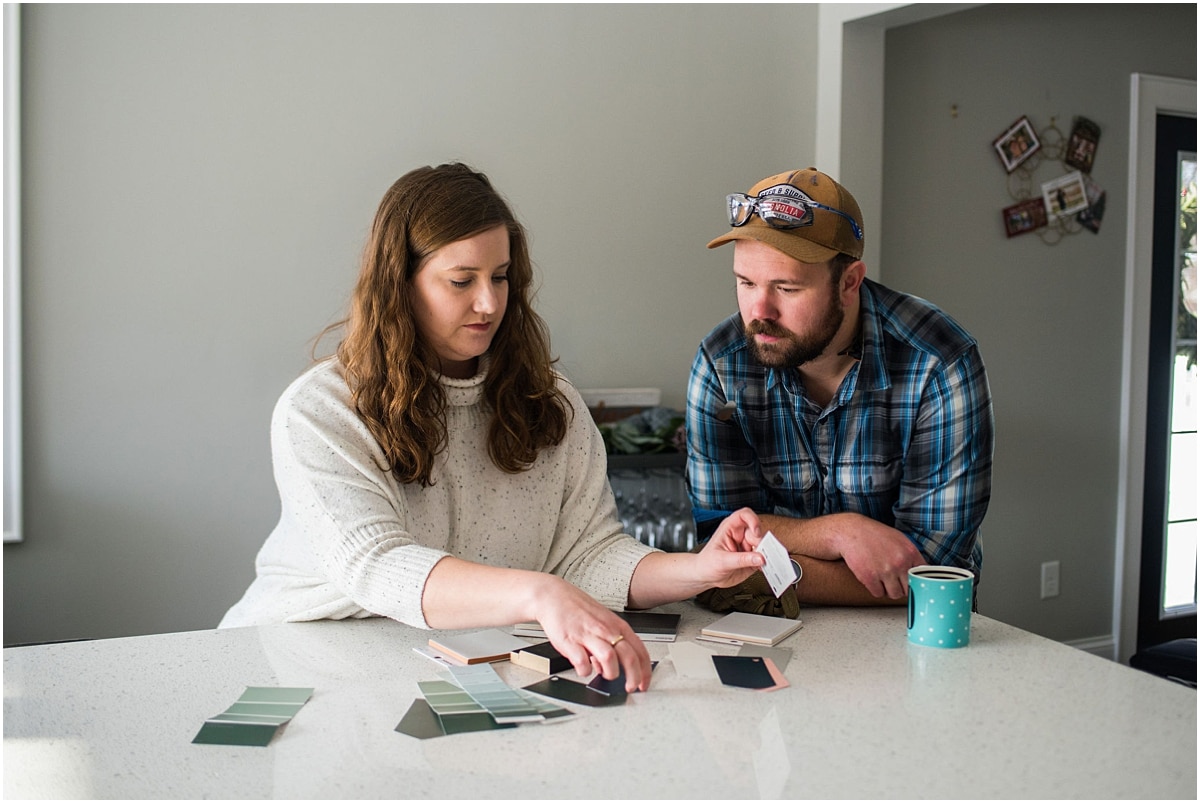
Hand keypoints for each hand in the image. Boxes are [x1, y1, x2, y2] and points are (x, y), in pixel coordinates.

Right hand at [530, 574, 651, 691]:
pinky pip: (582, 662)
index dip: (645, 671)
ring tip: (604, 675)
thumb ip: (611, 643)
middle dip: (633, 677)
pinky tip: (583, 668)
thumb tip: (614, 666)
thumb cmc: (578, 610)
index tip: (643, 684)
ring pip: (609, 658)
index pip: (640, 651)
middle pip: (629, 657)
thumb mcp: (603, 622)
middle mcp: (605, 630)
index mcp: (617, 625)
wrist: (554, 597)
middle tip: (630, 687)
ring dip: (610, 673)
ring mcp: (588, 635)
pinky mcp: (570, 642)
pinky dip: (585, 671)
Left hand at [693, 507, 767, 588]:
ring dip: (765, 554)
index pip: (744, 515)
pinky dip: (765, 563)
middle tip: (759, 555)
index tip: (756, 532)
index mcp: (730, 529)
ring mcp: (747, 547)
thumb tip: (759, 558)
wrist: (705, 576)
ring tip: (761, 563)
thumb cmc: (707, 563)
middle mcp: (740, 536)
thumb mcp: (722, 561)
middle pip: (757, 533)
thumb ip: (741, 559)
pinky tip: (761, 568)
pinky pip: (763, 558)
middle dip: (760, 543)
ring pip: (763, 545)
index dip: (753, 520)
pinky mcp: (752, 559)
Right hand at [832, 514, 924, 598]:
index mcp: (910, 552)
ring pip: (894, 594)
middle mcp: (900, 562)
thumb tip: (919, 573)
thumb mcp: (899, 539)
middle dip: (901, 587)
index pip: (922, 577)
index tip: (910, 582)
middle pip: (908, 589)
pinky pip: (878, 594)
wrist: (851, 531)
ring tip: (882, 580)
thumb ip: (910, 556)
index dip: (916, 581)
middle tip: (893, 581)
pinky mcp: (870, 577)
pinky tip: (872, 578)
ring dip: (888, 590)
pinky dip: (875, 589)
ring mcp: (885, 571)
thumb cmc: (874, 534)